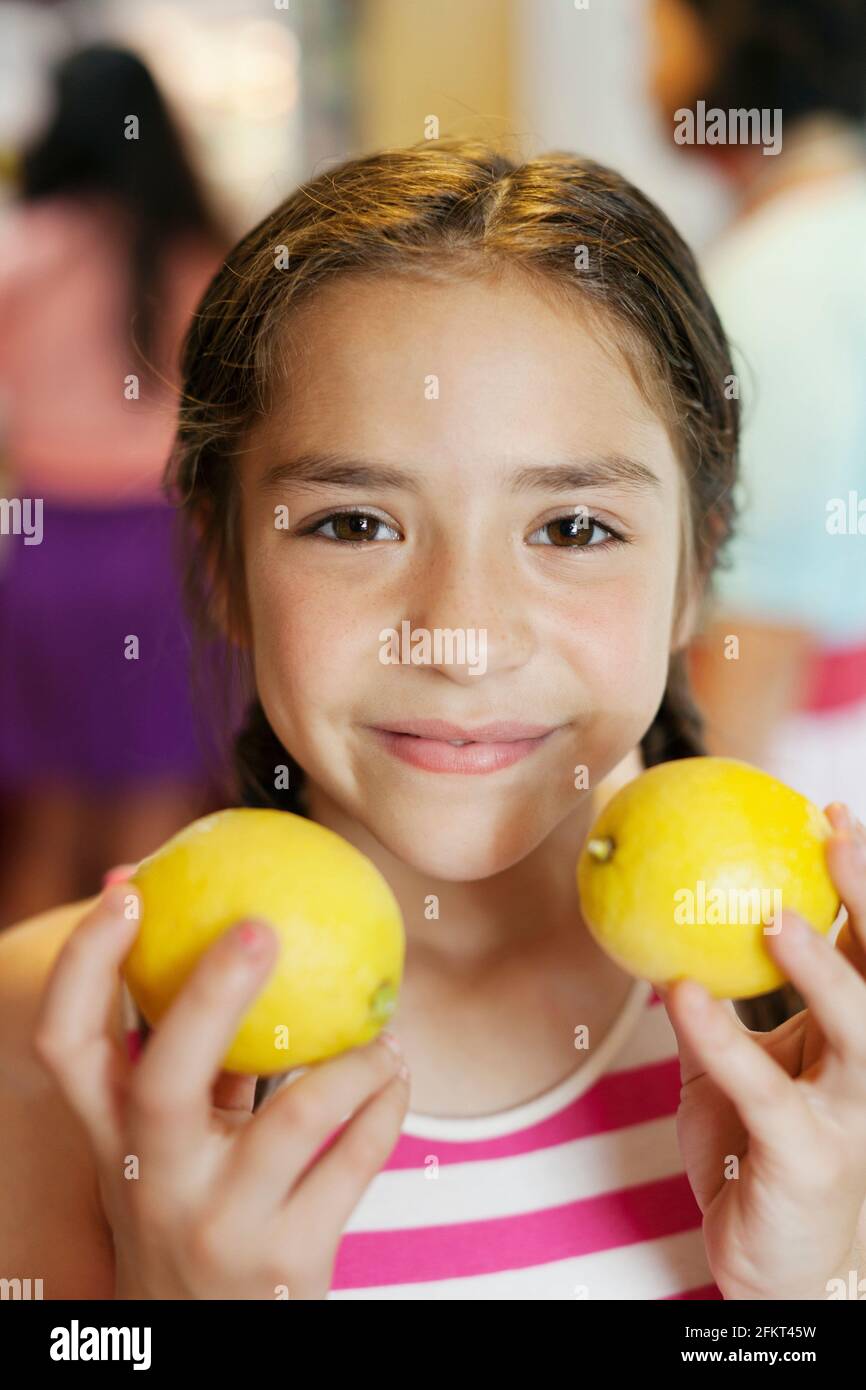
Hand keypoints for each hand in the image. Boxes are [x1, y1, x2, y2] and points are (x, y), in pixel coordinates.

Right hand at [34, 882, 409, 1299]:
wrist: (208, 1341)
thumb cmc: (195, 1203)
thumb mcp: (167, 1142)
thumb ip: (183, 1051)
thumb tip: (207, 921)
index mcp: (111, 1136)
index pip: (66, 1043)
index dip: (86, 963)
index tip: (127, 890)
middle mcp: (151, 1180)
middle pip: (164, 1075)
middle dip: (212, 993)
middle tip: (262, 927)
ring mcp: (219, 1224)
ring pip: (294, 1118)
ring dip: (355, 1059)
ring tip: (386, 1031)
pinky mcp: (288, 1262)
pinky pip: (356, 1162)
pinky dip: (387, 1108)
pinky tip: (398, 1076)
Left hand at [655, 802, 865, 1299]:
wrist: (773, 1263)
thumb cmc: (755, 1154)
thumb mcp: (733, 1068)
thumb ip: (713, 1006)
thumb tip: (660, 934)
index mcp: (850, 1038)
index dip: (860, 881)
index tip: (832, 813)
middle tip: (836, 831)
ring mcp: (851, 1116)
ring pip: (859, 1030)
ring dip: (822, 969)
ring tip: (774, 916)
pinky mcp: (810, 1159)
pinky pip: (763, 1090)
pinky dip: (722, 1040)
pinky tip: (681, 994)